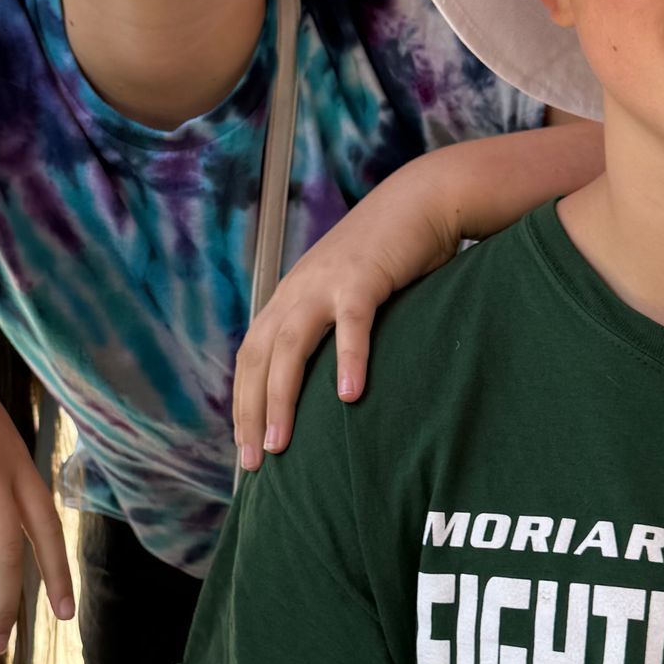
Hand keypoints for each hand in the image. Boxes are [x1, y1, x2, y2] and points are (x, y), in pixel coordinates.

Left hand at [233, 122, 604, 469]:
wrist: (420, 201)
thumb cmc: (388, 259)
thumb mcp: (345, 295)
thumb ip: (329, 332)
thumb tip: (328, 387)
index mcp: (288, 299)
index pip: (249, 358)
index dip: (243, 403)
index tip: (244, 448)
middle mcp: (297, 291)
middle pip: (258, 359)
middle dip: (251, 413)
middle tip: (254, 462)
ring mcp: (326, 284)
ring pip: (291, 347)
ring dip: (283, 398)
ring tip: (282, 444)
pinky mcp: (364, 278)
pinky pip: (352, 325)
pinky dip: (349, 359)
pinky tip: (350, 396)